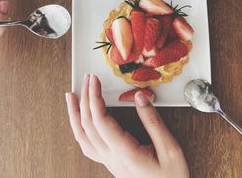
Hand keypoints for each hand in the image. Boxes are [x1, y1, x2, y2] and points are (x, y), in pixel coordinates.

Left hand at [66, 75, 189, 177]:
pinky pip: (86, 145)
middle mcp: (111, 157)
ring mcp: (108, 161)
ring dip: (75, 114)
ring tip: (71, 96)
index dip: (94, 98)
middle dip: (85, 98)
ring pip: (82, 136)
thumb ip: (153, 122)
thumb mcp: (171, 149)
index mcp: (126, 152)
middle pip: (88, 124)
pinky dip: (78, 129)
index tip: (94, 80)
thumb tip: (139, 97)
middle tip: (87, 79)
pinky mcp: (109, 162)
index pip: (101, 121)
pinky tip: (78, 121)